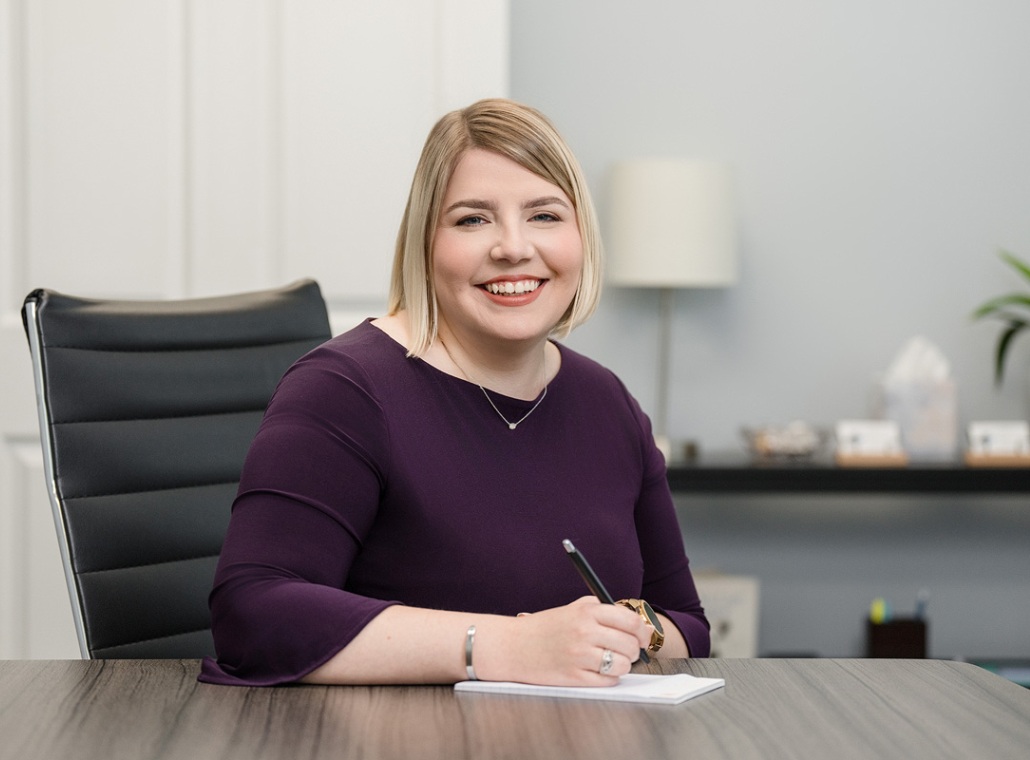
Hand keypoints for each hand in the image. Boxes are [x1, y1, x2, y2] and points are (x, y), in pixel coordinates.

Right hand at [481, 596, 651, 686]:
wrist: (512, 646)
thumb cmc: (543, 628)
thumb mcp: (569, 609)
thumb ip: (597, 609)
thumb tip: (629, 620)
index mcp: (586, 612)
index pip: (630, 621)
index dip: (643, 631)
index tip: (644, 637)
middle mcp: (585, 632)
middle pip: (629, 645)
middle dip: (634, 651)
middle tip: (628, 652)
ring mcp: (579, 656)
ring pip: (621, 665)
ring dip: (622, 666)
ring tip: (612, 662)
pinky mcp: (574, 677)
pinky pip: (606, 681)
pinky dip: (608, 678)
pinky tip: (600, 672)